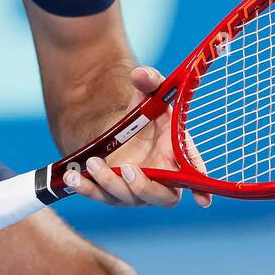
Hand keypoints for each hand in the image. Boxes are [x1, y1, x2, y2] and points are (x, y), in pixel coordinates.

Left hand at [64, 65, 212, 210]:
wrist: (117, 126)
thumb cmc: (145, 114)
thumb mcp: (148, 94)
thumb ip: (150, 83)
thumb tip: (142, 74)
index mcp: (178, 157)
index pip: (194, 177)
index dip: (200, 189)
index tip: (203, 200)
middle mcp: (160, 179)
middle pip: (160, 196)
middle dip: (144, 187)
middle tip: (128, 170)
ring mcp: (134, 190)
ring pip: (126, 198)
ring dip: (109, 183)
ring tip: (93, 162)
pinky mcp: (110, 192)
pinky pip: (98, 195)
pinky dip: (85, 188)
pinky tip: (71, 178)